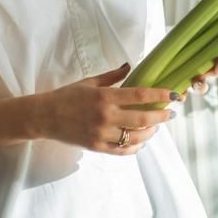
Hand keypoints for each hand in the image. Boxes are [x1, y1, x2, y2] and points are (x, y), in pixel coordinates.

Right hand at [39, 63, 179, 154]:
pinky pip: (122, 150)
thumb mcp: (89, 82)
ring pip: (135, 137)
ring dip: (150, 132)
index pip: (139, 95)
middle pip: (142, 118)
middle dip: (161, 116)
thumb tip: (129, 66)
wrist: (44, 116)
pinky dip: (135, 147)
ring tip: (156, 127)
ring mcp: (101, 134)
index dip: (160, 95)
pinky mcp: (97, 147)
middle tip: (171, 113)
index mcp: (105, 97)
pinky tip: (141, 141)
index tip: (173, 95)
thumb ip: (112, 76)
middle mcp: (105, 116)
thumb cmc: (66, 96)